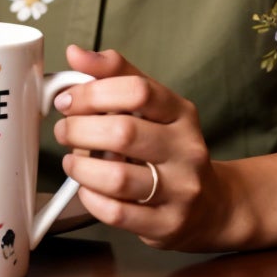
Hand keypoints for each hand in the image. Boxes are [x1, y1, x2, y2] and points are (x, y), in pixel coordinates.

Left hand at [51, 45, 246, 251]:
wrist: (211, 206)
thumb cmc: (171, 149)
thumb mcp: (154, 107)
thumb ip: (116, 76)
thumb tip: (75, 52)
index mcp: (182, 113)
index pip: (137, 91)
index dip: (93, 92)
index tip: (68, 98)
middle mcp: (186, 149)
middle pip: (123, 132)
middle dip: (80, 129)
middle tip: (64, 130)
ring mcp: (180, 189)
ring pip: (117, 177)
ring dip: (81, 167)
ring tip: (72, 161)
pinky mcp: (167, 224)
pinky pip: (117, 213)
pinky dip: (91, 198)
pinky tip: (86, 189)